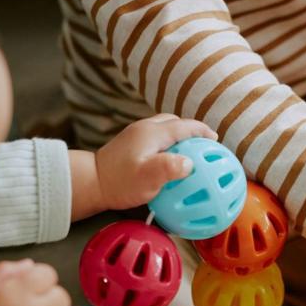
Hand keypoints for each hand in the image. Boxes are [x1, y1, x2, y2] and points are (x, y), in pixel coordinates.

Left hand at [77, 114, 217, 214]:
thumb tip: (190, 163)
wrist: (90, 182)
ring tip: (189, 151)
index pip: (185, 126)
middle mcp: (145, 128)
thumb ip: (169, 169)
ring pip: (164, 128)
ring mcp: (135, 135)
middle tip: (204, 145)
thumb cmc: (119, 182)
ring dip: (179, 136)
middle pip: (175, 123)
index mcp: (153, 133)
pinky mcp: (129, 144)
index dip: (202, 132)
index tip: (215, 140)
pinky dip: (167, 143)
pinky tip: (168, 159)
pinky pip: (155, 138)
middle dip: (191, 131)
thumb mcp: (147, 179)